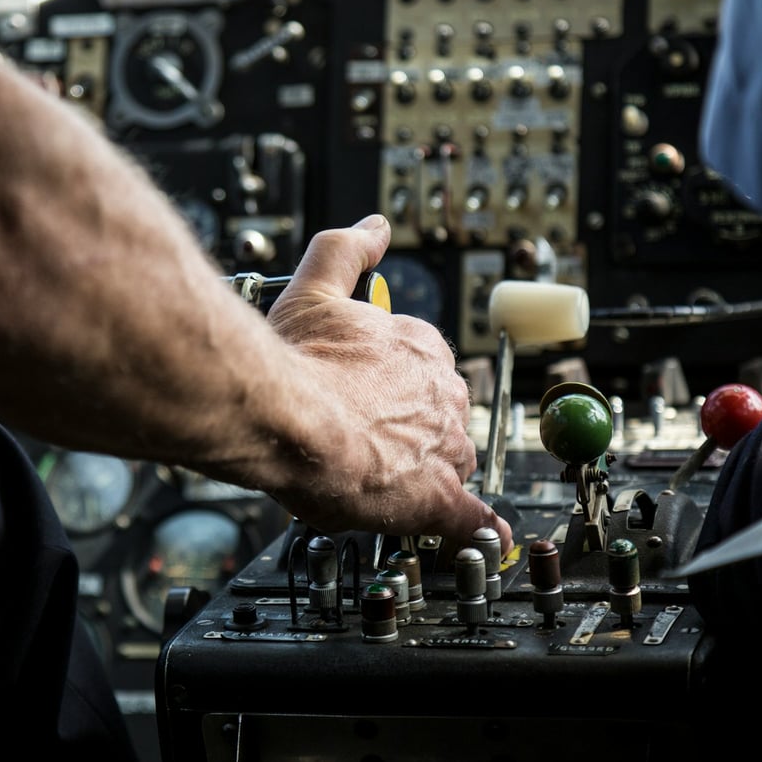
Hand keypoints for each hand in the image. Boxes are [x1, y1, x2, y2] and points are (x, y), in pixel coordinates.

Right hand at [265, 214, 513, 555]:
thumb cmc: (295, 361)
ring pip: (450, 460)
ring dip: (424, 470)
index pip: (424, 367)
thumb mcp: (315, 287)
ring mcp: (442, 446)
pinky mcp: (434, 498)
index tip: (366, 395)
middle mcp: (440, 394)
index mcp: (418, 348)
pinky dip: (476, 527)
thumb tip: (374, 227)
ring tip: (382, 480)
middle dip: (409, 427)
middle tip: (362, 436)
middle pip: (441, 414)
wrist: (283, 416)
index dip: (392, 385)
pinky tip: (478, 533)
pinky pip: (470, 518)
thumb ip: (347, 251)